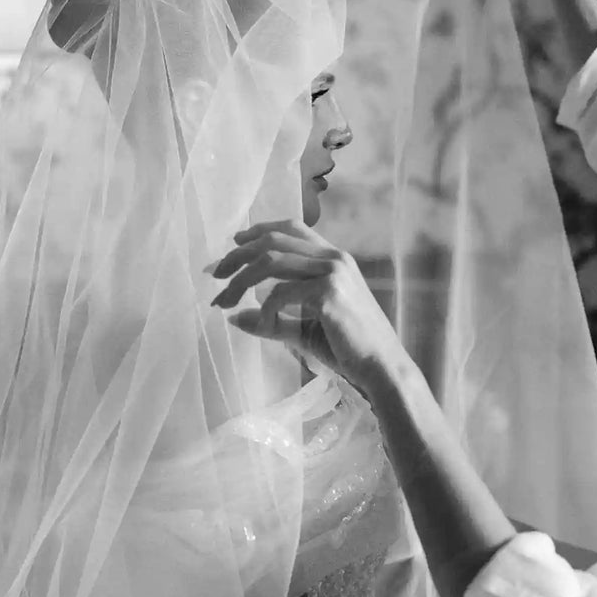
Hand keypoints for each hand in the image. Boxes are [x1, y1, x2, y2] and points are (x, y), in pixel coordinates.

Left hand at [209, 219, 406, 390]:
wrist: (381, 368)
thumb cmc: (348, 349)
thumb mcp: (304, 329)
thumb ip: (271, 320)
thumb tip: (233, 317)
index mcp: (333, 258)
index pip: (291, 228)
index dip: (257, 232)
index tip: (232, 245)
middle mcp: (334, 258)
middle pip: (273, 240)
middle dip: (238, 255)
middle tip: (214, 274)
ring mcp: (333, 273)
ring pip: (271, 260)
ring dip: (240, 281)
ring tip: (223, 302)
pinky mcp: (329, 293)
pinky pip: (281, 293)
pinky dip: (263, 309)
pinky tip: (262, 324)